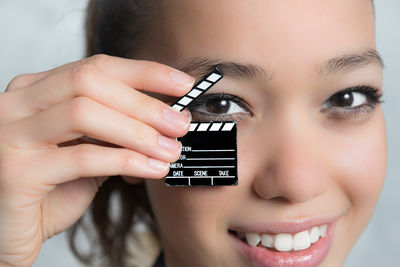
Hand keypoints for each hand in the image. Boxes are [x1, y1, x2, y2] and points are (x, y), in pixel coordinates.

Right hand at [0, 55, 193, 265]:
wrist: (10, 232)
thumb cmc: (50, 189)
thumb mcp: (85, 150)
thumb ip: (114, 131)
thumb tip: (165, 119)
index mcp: (37, 91)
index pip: (96, 67)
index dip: (144, 72)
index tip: (182, 84)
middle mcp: (19, 104)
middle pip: (89, 82)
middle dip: (143, 103)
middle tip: (178, 124)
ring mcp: (11, 134)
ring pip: (84, 113)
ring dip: (138, 132)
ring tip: (170, 149)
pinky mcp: (16, 172)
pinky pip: (83, 158)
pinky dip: (126, 161)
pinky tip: (152, 169)